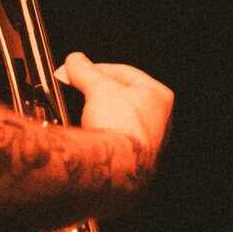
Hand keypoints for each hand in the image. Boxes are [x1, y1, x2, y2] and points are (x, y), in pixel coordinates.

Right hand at [56, 53, 174, 168]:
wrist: (114, 170)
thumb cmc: (119, 127)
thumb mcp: (97, 88)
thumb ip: (84, 70)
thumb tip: (74, 61)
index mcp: (158, 96)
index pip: (124, 72)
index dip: (95, 69)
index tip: (75, 70)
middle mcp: (159, 120)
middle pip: (119, 97)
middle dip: (94, 94)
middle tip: (74, 91)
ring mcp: (146, 143)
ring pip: (115, 120)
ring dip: (95, 115)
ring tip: (77, 114)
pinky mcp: (132, 163)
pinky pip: (112, 142)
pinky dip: (97, 136)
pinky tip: (84, 136)